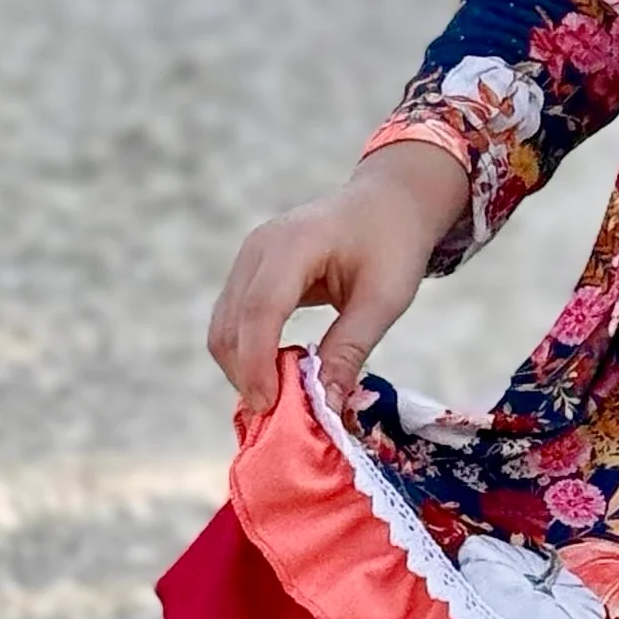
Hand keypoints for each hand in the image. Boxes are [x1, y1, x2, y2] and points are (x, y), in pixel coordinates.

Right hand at [206, 140, 471, 422]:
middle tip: (284, 417)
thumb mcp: (384, 299)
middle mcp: (258, 248)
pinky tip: (280, 375)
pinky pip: (234, 322)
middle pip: (231, 326)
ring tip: (285, 400)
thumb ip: (351, 350)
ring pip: (224, 329)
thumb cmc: (394, 244)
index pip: (260, 311)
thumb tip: (326, 409)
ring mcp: (248, 259)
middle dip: (248, 376)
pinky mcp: (249, 273)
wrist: (389, 202)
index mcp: (292, 245)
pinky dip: (249, 354)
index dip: (259, 364)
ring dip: (245, 369)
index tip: (272, 408)